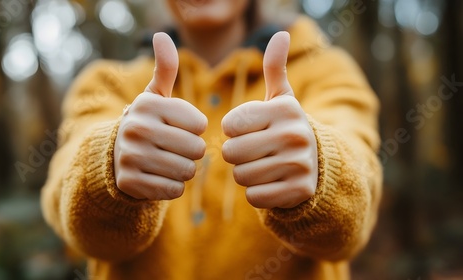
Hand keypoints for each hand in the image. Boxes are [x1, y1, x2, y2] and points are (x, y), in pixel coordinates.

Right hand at [114, 33, 206, 199]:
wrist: (115, 155)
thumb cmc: (147, 123)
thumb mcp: (155, 96)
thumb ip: (165, 68)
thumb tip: (162, 35)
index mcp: (148, 104)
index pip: (200, 125)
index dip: (196, 130)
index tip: (181, 129)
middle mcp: (137, 128)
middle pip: (196, 150)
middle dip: (193, 152)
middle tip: (177, 149)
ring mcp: (131, 156)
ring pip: (186, 172)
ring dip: (185, 170)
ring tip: (170, 162)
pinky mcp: (130, 182)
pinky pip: (174, 190)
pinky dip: (173, 186)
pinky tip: (161, 177)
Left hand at [222, 32, 317, 208]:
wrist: (316, 164)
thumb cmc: (285, 127)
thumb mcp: (281, 99)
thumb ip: (274, 68)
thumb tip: (281, 34)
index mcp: (284, 109)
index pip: (230, 125)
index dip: (232, 131)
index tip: (247, 131)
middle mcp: (295, 135)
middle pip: (232, 153)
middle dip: (235, 156)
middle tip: (252, 153)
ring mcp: (300, 164)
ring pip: (241, 177)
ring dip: (245, 175)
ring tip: (262, 166)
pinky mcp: (299, 191)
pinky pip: (254, 197)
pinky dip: (256, 193)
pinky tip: (270, 183)